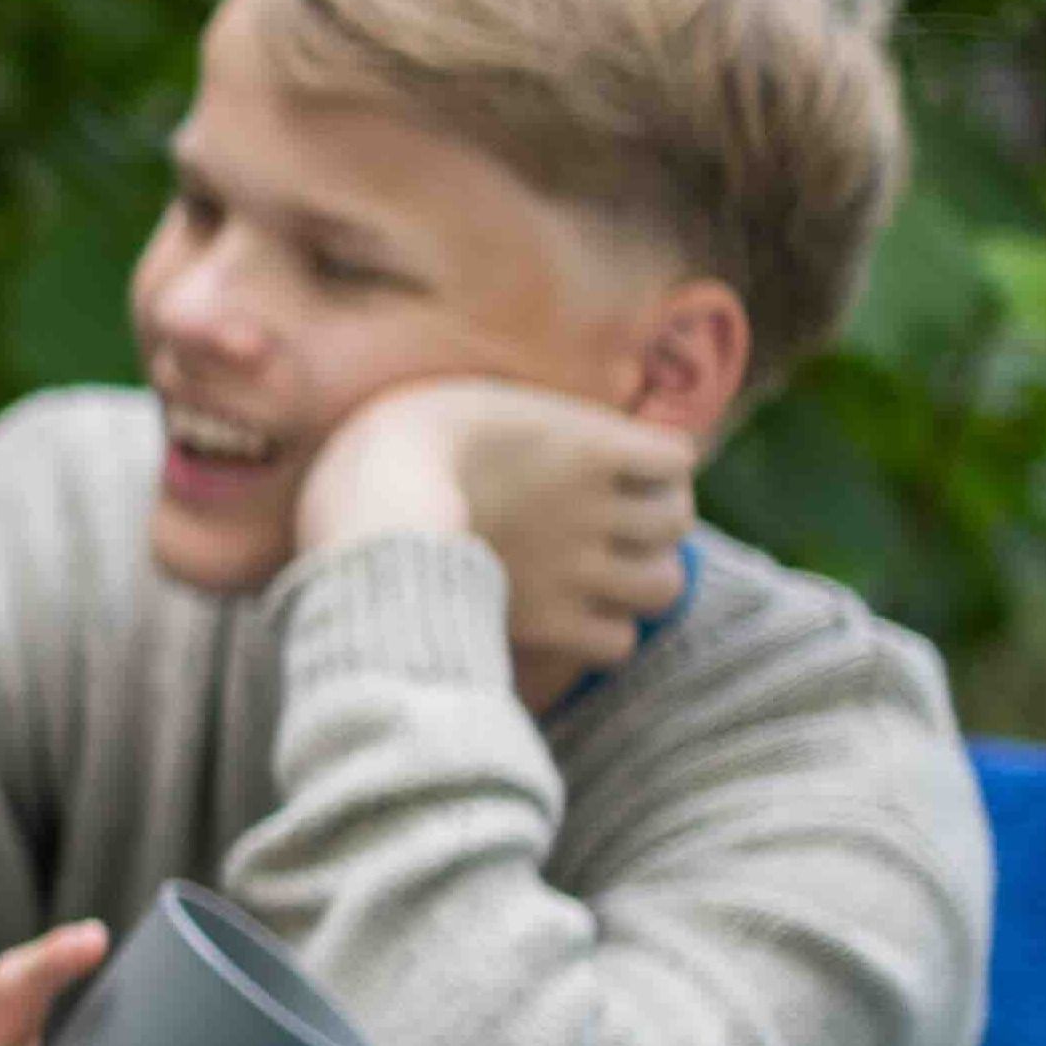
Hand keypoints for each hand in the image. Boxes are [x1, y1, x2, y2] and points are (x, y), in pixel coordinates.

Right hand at [296, 377, 694, 708]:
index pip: (678, 460)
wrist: (367, 511)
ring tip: (602, 577)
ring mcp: (575, 568)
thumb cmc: (400, 443)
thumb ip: (536, 425)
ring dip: (639, 580)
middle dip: (654, 525)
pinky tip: (573, 619)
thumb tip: (568, 444)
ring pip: (664, 586)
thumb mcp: (474, 404)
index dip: (654, 469)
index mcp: (586, 445)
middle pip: (679, 523)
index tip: (618, 474)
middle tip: (612, 528)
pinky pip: (618, 642)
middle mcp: (595, 507)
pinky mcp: (548, 621)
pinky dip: (604, 633)